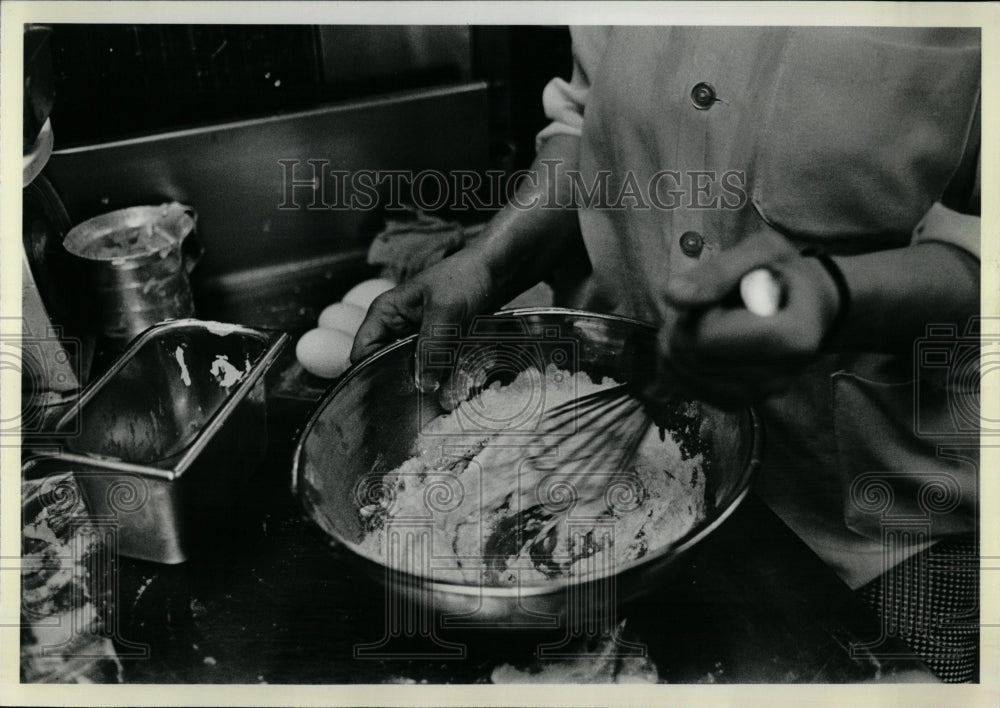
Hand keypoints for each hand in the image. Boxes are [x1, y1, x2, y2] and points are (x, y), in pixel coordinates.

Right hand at [351, 249, 496, 400]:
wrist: (497, 268)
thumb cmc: (466, 277)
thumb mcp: (445, 311)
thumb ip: (432, 347)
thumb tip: (425, 386)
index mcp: (386, 313)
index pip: (362, 351)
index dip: (369, 374)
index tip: (389, 395)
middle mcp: (397, 327)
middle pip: (386, 365)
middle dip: (401, 383)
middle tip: (419, 402)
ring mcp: (419, 337)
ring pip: (412, 369)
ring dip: (425, 382)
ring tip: (439, 397)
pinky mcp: (440, 344)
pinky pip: (434, 367)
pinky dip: (442, 377)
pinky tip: (453, 388)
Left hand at [655, 229, 841, 408]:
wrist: (809, 307)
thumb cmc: (784, 274)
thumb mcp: (762, 251)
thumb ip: (719, 270)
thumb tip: (672, 295)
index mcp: (791, 338)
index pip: (706, 336)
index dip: (696, 310)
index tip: (716, 294)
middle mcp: (778, 377)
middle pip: (691, 358)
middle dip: (681, 326)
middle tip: (703, 304)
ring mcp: (758, 396)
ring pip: (684, 376)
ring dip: (678, 343)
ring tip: (703, 319)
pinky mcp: (739, 403)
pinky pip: (689, 388)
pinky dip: (682, 364)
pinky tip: (700, 342)